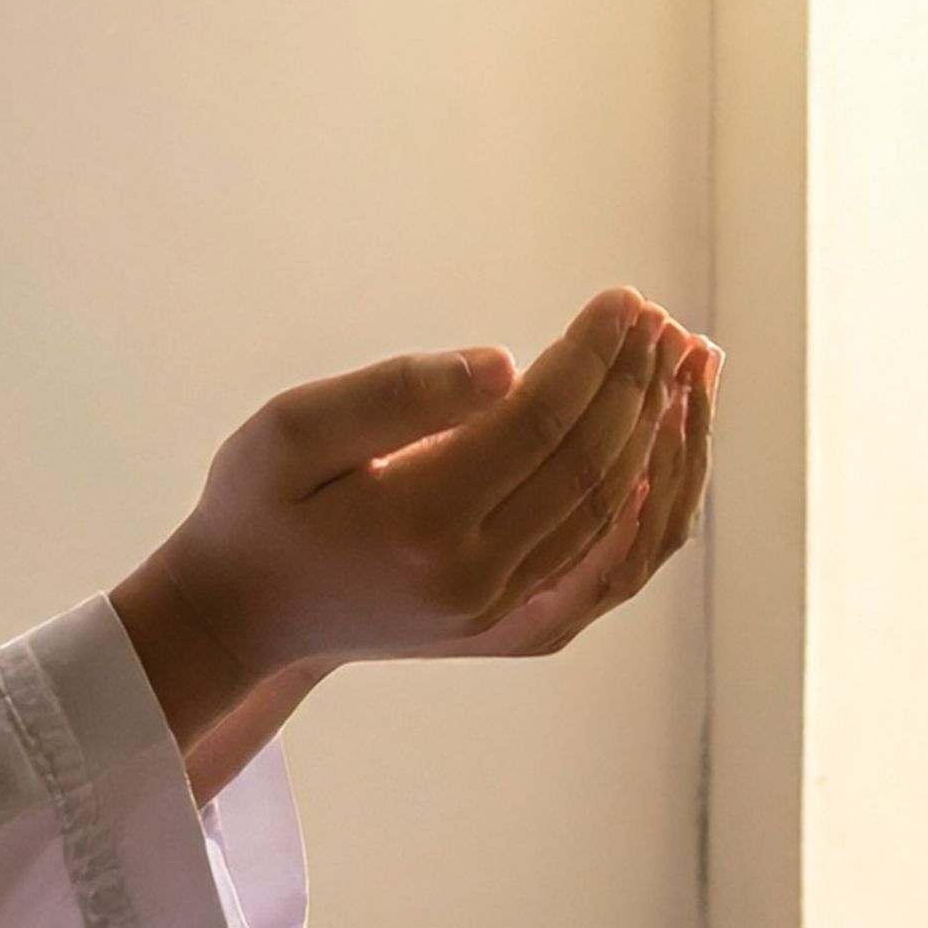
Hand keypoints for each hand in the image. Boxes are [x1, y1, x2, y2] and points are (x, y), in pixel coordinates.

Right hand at [111, 291, 691, 748]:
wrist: (242, 616)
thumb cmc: (257, 505)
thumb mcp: (288, 429)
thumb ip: (394, 394)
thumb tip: (506, 364)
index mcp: (416, 522)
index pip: (537, 424)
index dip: (591, 355)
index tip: (623, 298)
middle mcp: (471, 578)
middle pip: (589, 468)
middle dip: (636, 384)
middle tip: (661, 319)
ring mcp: (498, 612)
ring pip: (612, 516)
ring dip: (658, 435)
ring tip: (685, 366)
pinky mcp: (513, 629)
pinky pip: (607, 567)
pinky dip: (650, 506)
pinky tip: (670, 455)